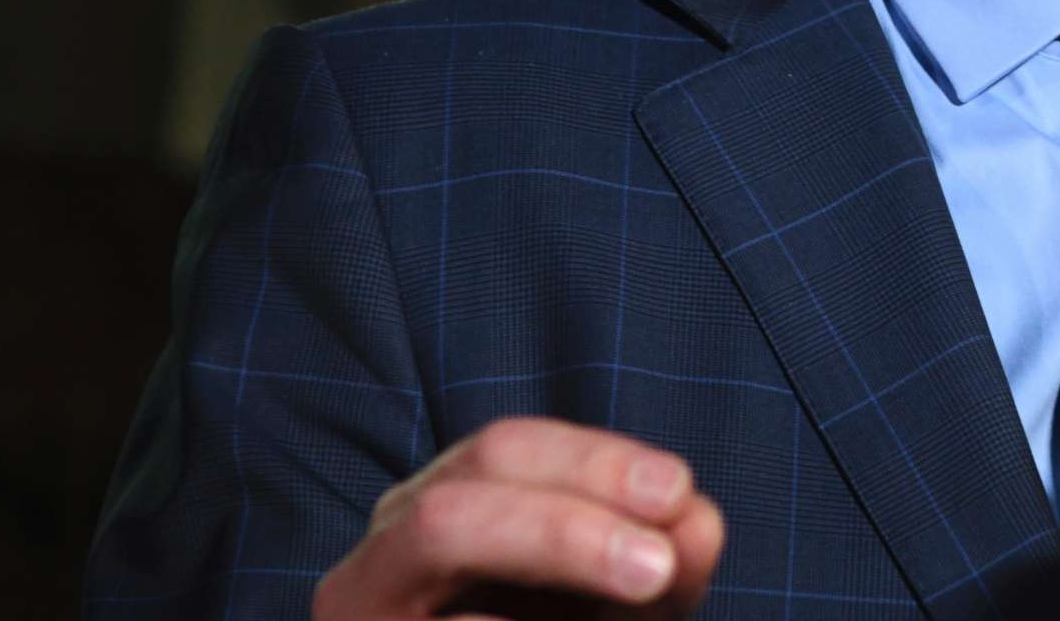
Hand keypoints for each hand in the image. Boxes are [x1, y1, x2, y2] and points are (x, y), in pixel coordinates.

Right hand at [313, 418, 725, 618]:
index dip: (592, 462)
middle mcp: (376, 562)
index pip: (502, 453)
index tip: (678, 490)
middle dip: (564, 526)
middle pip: (453, 509)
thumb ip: (659, 562)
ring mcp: (359, 616)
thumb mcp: (610, 604)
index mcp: (433, 512)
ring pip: (439, 540)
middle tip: (661, 564)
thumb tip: (700, 523)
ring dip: (554, 553)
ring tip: (648, 584)